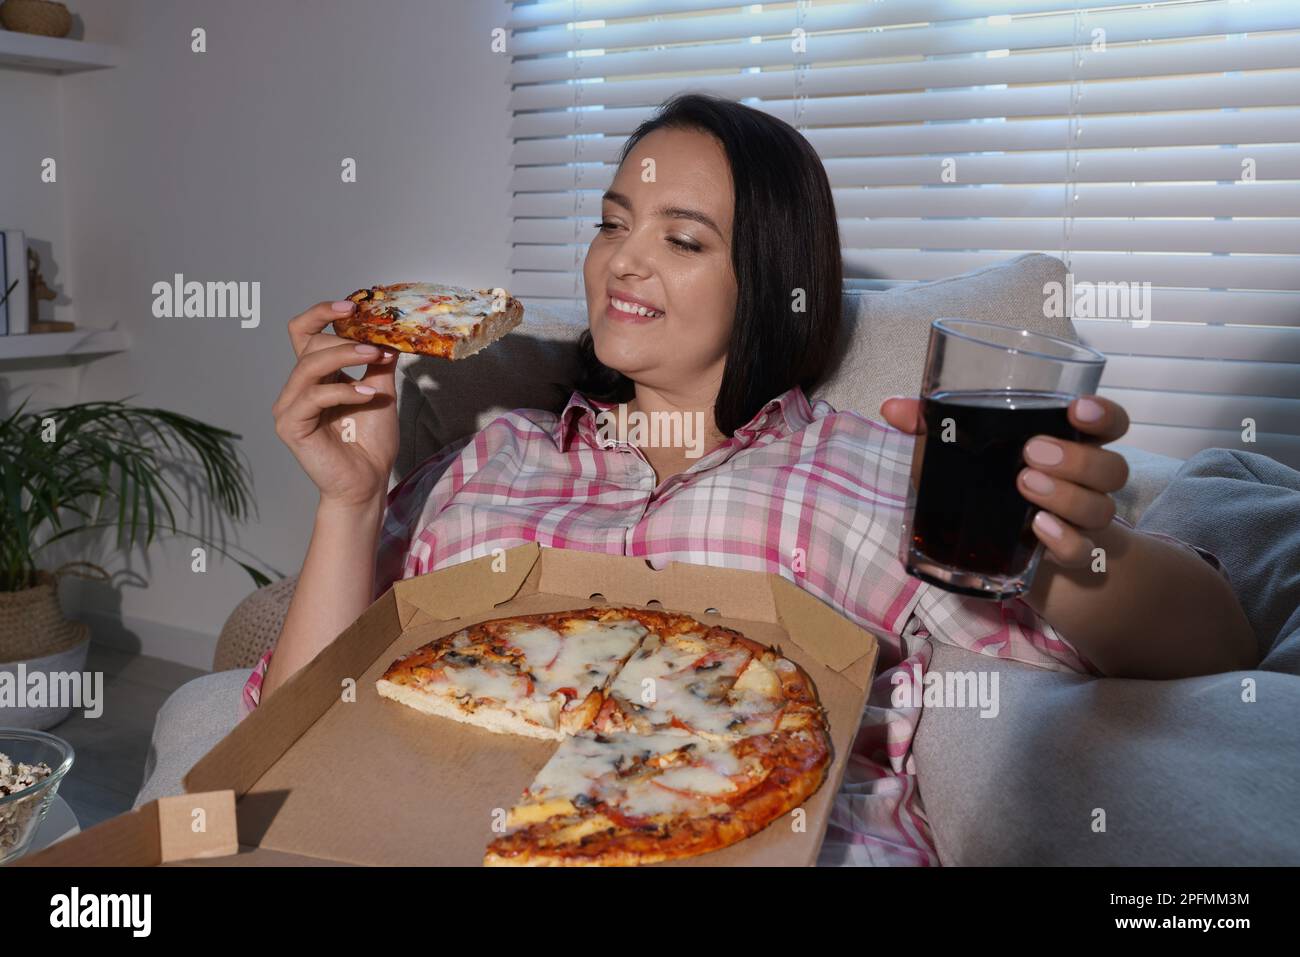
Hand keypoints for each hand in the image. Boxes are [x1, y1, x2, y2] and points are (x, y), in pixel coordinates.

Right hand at [272, 300, 399, 508]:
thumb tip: (390, 331)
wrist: (367, 482)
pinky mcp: (290, 425)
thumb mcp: (381, 391)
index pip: (305, 333)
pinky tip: (369, 395)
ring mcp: (290, 405)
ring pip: (311, 365)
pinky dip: (344, 391)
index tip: (352, 306)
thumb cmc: (371, 442)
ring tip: (376, 358)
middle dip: (345, 339)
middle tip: (378, 344)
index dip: (322, 314)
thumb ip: (378, 363)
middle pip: (310, 344)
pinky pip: (314, 396)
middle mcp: (298, 387)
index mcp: (316, 376)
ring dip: (346, 356)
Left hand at [879, 394, 1130, 567]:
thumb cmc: (987, 484)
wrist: (1001, 550)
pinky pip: (1082, 552)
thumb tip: (891, 408)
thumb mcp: (959, 452)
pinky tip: (1038, 530)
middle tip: (1032, 453)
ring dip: (1068, 496)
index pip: (1109, 424)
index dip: (1105, 415)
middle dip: (1077, 458)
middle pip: (1111, 467)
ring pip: (1101, 508)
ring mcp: (1082, 520)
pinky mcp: (1069, 556)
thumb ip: (930, 426)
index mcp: (1068, 444)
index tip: (1078, 409)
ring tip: (1025, 485)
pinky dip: (1065, 540)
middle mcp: (1085, 481)